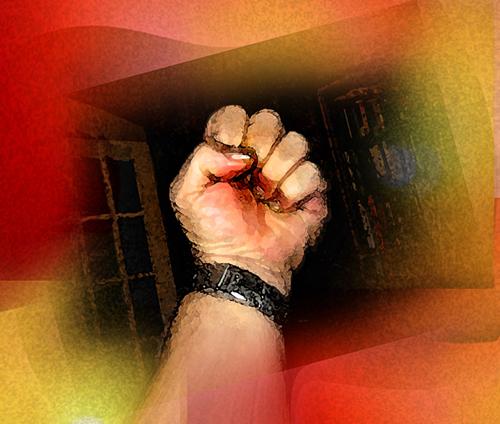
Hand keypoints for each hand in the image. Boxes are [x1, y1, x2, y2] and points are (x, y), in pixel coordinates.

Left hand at [170, 105, 327, 293]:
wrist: (241, 263)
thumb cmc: (213, 233)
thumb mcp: (187, 194)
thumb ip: (201, 158)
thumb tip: (238, 150)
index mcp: (229, 153)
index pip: (235, 115)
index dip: (233, 128)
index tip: (228, 151)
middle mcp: (258, 158)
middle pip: (270, 120)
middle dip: (259, 145)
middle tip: (249, 171)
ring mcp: (283, 173)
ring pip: (296, 142)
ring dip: (276, 171)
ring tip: (265, 194)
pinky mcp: (307, 191)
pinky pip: (312, 172)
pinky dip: (294, 192)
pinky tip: (281, 206)